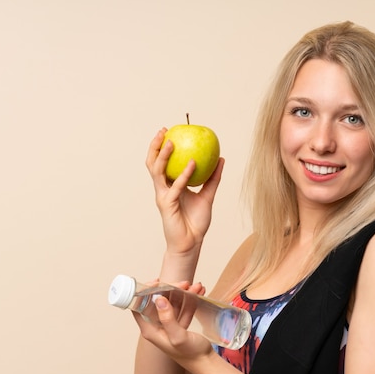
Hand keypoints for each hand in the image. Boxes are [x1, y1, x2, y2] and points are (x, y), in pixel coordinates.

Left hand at [133, 281, 213, 363]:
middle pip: (158, 300)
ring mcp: (169, 322)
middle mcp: (157, 325)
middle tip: (184, 283)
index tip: (157, 281)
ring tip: (196, 286)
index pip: (139, 306)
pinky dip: (190, 298)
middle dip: (171, 288)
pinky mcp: (179, 321)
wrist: (205, 361)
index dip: (144, 292)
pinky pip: (183, 305)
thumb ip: (168, 318)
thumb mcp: (178, 337)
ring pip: (172, 300)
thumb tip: (158, 299)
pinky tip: (200, 292)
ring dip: (184, 292)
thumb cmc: (190, 354)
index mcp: (150, 330)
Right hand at [146, 129, 224, 254]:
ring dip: (163, 156)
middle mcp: (163, 189)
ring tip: (172, 143)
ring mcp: (163, 196)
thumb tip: (221, 158)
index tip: (168, 131)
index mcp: (170, 185)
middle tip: (163, 131)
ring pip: (158, 172)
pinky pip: (176, 187)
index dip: (161, 147)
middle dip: (154, 146)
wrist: (192, 242)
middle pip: (152, 164)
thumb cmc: (196, 221)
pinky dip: (184, 175)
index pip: (162, 163)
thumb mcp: (208, 195)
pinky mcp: (167, 205)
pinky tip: (193, 164)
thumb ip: (213, 178)